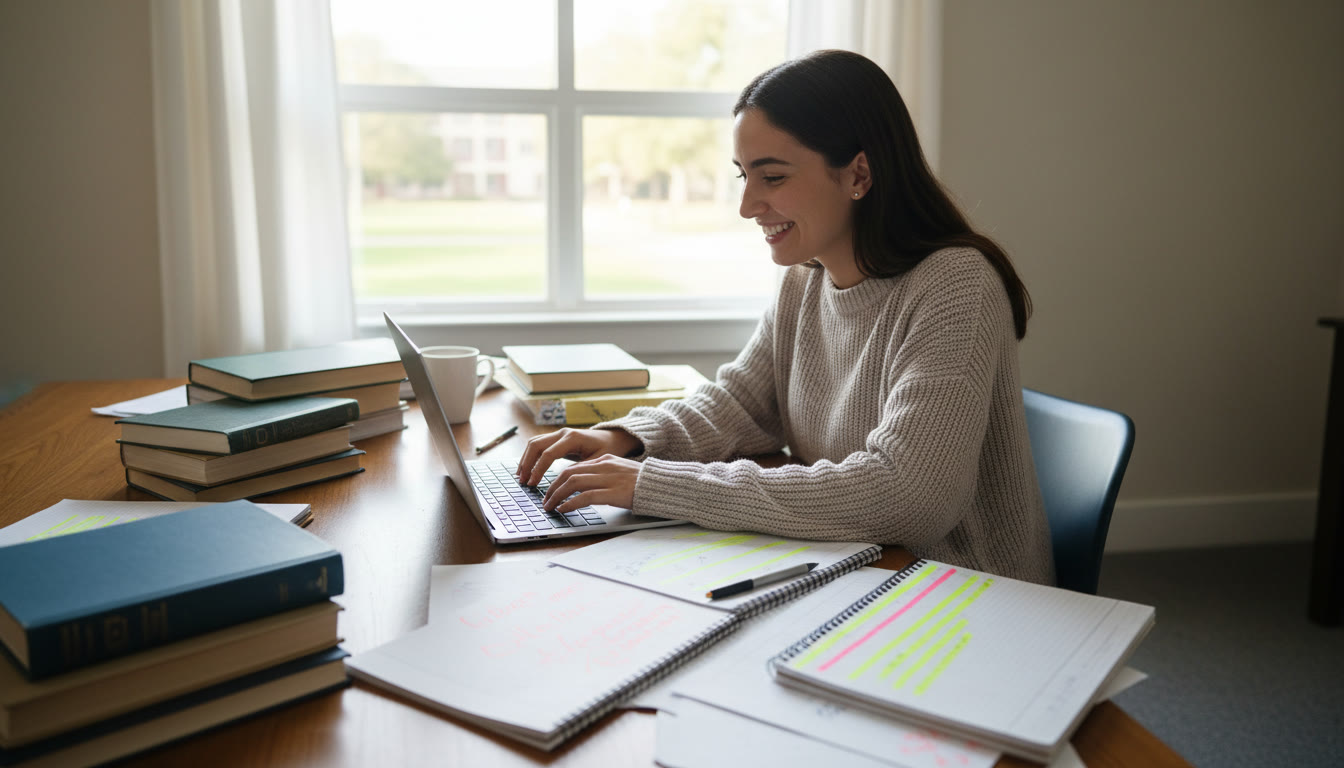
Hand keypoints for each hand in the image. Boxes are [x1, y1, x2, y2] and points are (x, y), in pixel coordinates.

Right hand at [516, 427, 641, 485]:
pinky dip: (530, 456)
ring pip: (534, 443)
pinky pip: (539, 444)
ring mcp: (558, 434)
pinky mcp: (557, 438)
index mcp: (572, 438)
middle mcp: (562, 433)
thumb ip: (580, 469)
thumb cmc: (607, 450)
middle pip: (536, 445)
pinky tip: (527, 469)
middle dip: (527, 463)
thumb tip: (562, 482)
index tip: (532, 484)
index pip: (548, 454)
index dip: (538, 469)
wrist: (612, 439)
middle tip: (522, 481)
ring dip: (525, 459)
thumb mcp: (597, 462)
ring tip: (520, 476)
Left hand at [541, 454, 641, 511]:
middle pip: (568, 474)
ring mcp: (608, 479)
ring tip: (550, 507)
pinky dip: (571, 503)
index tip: (551, 491)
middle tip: (546, 501)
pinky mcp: (613, 493)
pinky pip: (585, 497)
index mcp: (605, 460)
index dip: (558, 480)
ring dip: (557, 496)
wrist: (662, 484)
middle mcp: (604, 466)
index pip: (574, 467)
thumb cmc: (643, 482)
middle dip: (553, 488)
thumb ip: (604, 474)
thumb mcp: (620, 472)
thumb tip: (585, 487)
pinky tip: (563, 509)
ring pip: (573, 483)